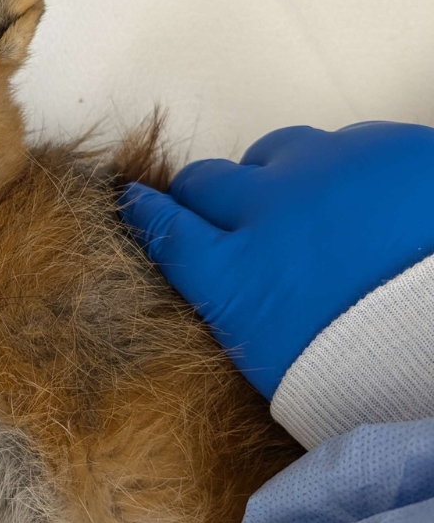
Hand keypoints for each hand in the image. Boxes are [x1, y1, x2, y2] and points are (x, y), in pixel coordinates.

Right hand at [119, 121, 433, 398]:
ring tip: (296, 200)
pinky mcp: (388, 150)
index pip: (165, 230)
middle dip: (201, 194)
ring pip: (273, 152)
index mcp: (234, 277)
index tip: (133, 202)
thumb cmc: (371, 378)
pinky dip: (342, 169)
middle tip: (214, 209)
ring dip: (272, 175)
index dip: (143, 213)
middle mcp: (265, 212)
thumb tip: (232, 301)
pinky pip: (347, 143)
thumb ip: (241, 317)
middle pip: (206, 182)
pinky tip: (363, 198)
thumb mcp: (277, 368)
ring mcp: (327, 171)